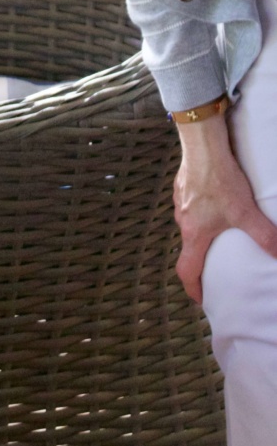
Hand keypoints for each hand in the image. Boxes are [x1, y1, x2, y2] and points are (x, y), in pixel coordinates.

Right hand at [173, 112, 276, 304]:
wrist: (202, 147)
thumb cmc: (219, 181)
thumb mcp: (246, 212)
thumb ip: (264, 235)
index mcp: (195, 234)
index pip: (187, 270)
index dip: (193, 288)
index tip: (201, 298)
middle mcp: (183, 221)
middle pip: (188, 247)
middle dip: (201, 258)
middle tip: (215, 264)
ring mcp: (180, 202)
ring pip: (189, 225)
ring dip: (201, 232)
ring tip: (219, 229)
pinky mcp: (182, 186)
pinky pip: (190, 206)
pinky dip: (201, 211)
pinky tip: (215, 201)